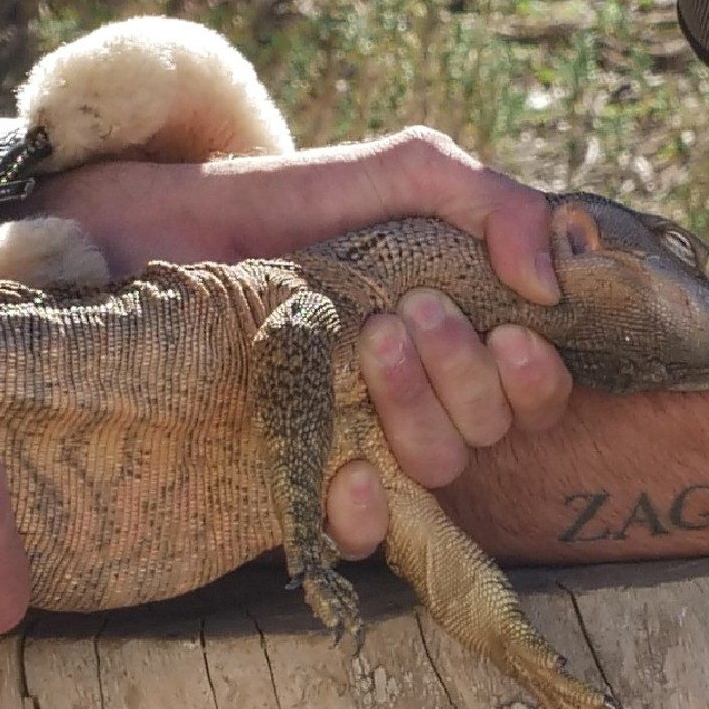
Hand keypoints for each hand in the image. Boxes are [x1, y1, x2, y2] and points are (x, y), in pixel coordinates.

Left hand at [23, 127, 572, 559]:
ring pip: (439, 467)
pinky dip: (369, 511)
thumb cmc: (288, 202)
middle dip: (465, 372)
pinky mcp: (293, 477)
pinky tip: (348, 469)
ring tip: (370, 341)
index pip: (532, 392)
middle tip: (410, 312)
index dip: (538, 377)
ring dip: (420, 411)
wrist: (157, 230)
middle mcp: (416, 396)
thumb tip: (551, 288)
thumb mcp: (402, 174)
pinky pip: (359, 534)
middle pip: (490, 429)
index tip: (513, 331)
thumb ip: (492, 204)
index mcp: (452, 337)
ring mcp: (355, 438)